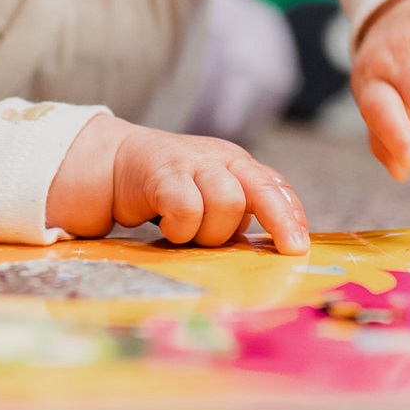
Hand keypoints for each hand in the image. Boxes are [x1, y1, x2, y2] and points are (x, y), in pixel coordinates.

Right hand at [48, 115, 309, 254]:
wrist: (108, 164)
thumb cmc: (162, 191)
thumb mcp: (204, 197)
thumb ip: (233, 213)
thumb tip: (265, 249)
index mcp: (235, 163)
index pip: (274, 185)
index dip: (292, 214)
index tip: (300, 246)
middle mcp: (219, 158)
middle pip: (261, 190)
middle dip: (279, 222)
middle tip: (288, 251)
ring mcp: (191, 162)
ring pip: (227, 203)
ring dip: (209, 232)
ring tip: (187, 235)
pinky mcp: (162, 172)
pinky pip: (187, 209)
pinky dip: (180, 228)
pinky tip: (167, 228)